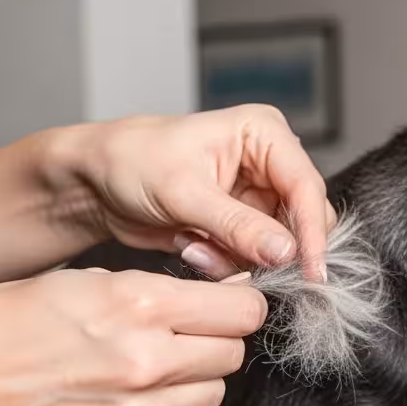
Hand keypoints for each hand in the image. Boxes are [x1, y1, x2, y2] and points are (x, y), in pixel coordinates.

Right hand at [0, 269, 265, 405]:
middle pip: (234, 354)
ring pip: (214, 393)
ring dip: (196, 378)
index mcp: (140, 307)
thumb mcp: (94, 282)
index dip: (242, 305)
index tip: (232, 304)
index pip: (244, 312)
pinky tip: (136, 395)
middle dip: (217, 340)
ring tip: (154, 364)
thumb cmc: (18, 322)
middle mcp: (147, 363)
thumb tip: (230, 294)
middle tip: (186, 333)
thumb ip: (168, 291)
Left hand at [55, 105, 336, 280]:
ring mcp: (258, 196)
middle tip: (235, 262)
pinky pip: (257, 259)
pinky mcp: (245, 225)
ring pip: (281, 246)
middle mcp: (270, 163)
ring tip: (195, 246)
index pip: (307, 188)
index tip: (311, 272)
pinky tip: (192, 247)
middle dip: (270, 250)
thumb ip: (239, 225)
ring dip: (240, 258)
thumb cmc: (131, 162)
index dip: (312, 233)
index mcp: (264, 134)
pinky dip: (226, 263)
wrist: (94, 184)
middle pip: (303, 220)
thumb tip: (287, 252)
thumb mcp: (184, 193)